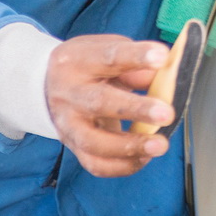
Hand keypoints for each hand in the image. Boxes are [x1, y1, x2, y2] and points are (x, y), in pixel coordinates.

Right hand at [46, 35, 174, 177]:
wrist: (48, 84)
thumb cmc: (90, 64)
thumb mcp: (108, 49)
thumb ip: (134, 63)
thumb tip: (162, 78)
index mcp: (78, 60)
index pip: (109, 57)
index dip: (136, 57)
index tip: (162, 57)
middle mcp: (69, 93)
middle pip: (99, 102)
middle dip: (136, 109)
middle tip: (167, 114)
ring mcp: (68, 123)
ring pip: (94, 142)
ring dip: (130, 147)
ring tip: (160, 145)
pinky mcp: (72, 146)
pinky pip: (95, 164)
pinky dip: (122, 166)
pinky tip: (145, 157)